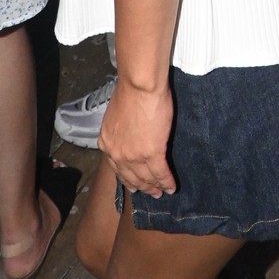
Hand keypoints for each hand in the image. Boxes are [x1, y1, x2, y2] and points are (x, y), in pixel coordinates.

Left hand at [97, 78, 175, 196]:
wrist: (139, 86)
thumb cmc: (130, 91)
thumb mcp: (116, 114)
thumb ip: (120, 129)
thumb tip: (129, 131)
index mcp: (107, 142)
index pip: (117, 167)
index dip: (127, 177)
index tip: (134, 183)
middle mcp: (117, 154)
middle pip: (130, 176)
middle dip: (141, 186)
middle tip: (150, 192)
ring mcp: (133, 156)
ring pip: (146, 178)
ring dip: (155, 187)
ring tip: (161, 192)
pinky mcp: (152, 153)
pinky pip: (160, 173)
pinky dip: (167, 181)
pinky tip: (171, 186)